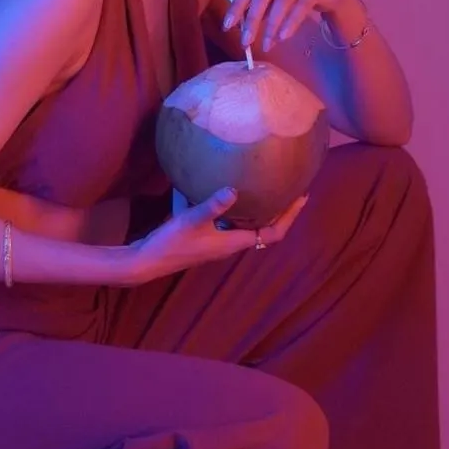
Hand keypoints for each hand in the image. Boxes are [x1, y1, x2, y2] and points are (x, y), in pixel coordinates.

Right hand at [123, 189, 308, 285]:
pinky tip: (227, 191)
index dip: (290, 217)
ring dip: (259, 209)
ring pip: (247, 225)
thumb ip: (212, 205)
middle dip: (280, 210)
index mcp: (234, 243)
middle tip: (289, 187)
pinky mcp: (206, 237)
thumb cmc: (171, 244)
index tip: (301, 197)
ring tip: (265, 186)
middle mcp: (231, 244)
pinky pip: (230, 221)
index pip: (273, 234)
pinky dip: (236, 208)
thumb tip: (233, 189)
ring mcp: (218, 241)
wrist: (147, 261)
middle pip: (265, 229)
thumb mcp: (191, 221)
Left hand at [222, 0, 358, 51]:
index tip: (228, 26)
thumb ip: (258, 6)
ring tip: (266, 45)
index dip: (237, 6)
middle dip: (252, 21)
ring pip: (282, 2)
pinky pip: (301, 7)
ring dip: (271, 27)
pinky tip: (283, 38)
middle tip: (245, 42)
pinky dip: (290, 23)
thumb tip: (238, 25)